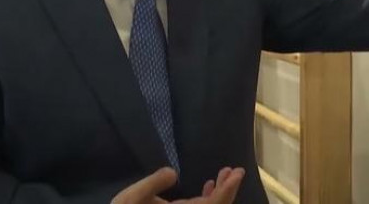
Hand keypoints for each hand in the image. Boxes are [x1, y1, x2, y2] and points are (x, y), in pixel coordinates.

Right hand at [111, 166, 244, 203]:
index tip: (237, 173)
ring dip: (220, 193)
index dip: (227, 190)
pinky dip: (208, 198)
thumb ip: (152, 184)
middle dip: (227, 190)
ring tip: (225, 173)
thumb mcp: (131, 199)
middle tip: (235, 170)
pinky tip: (208, 186)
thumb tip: (173, 172)